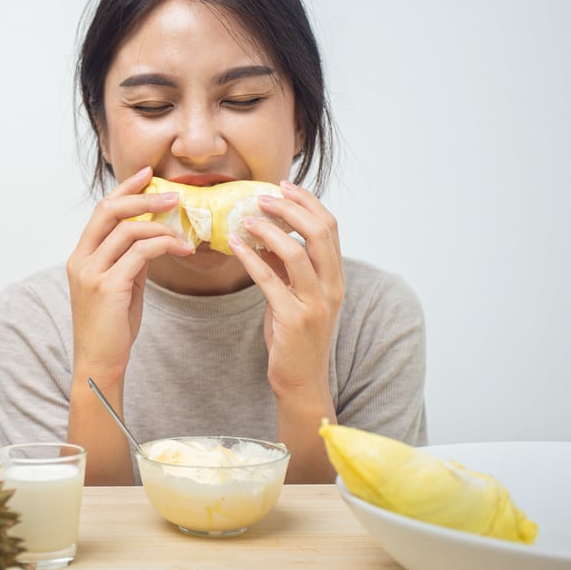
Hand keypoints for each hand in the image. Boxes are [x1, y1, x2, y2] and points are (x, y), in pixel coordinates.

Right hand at [65, 166, 192, 483]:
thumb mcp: (120, 287)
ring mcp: (92, 273)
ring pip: (128, 230)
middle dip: (142, 197)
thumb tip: (151, 238)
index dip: (124, 190)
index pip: (101, 211)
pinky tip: (181, 248)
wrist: (99, 364)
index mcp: (80, 257)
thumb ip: (129, 261)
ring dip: (161, 223)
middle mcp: (81, 260)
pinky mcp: (108, 287)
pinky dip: (164, 245)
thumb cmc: (111, 329)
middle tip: (172, 193)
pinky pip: (140, 253)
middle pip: (109, 211)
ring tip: (185, 225)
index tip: (147, 175)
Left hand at [229, 181, 342, 480]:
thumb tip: (266, 233)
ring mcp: (315, 304)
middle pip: (320, 232)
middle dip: (291, 208)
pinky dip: (251, 257)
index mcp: (335, 278)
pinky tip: (235, 245)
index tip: (284, 187)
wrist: (301, 382)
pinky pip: (270, 279)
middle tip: (264, 196)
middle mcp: (331, 288)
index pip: (330, 228)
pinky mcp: (293, 319)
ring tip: (246, 217)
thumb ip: (286, 267)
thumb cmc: (295, 339)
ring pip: (297, 253)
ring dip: (269, 229)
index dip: (308, 203)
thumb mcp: (294, 296)